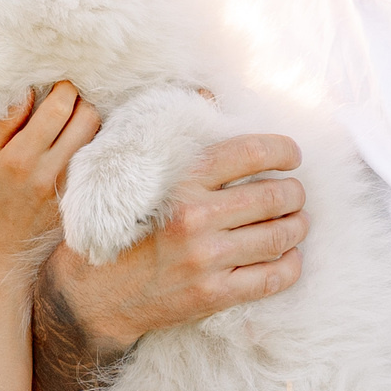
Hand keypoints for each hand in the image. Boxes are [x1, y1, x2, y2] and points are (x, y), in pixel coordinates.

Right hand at [0, 83, 102, 261]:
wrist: (5, 246)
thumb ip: (3, 124)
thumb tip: (27, 92)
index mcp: (21, 158)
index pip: (58, 110)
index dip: (65, 89)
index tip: (59, 84)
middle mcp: (50, 171)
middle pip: (87, 118)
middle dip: (81, 100)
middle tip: (68, 99)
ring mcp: (70, 186)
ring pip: (97, 136)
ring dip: (88, 120)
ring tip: (73, 118)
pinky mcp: (81, 196)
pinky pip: (96, 158)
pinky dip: (90, 143)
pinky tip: (77, 142)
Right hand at [41, 132, 306, 361]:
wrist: (94, 296)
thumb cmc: (120, 228)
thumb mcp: (137, 176)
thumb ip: (175, 137)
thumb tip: (207, 94)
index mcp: (180, 182)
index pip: (249, 153)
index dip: (282, 150)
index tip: (292, 155)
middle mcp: (195, 218)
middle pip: (274, 196)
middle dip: (294, 192)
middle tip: (294, 193)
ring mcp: (206, 259)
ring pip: (279, 236)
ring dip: (297, 226)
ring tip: (296, 222)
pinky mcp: (213, 294)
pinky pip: (271, 278)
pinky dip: (290, 265)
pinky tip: (289, 257)